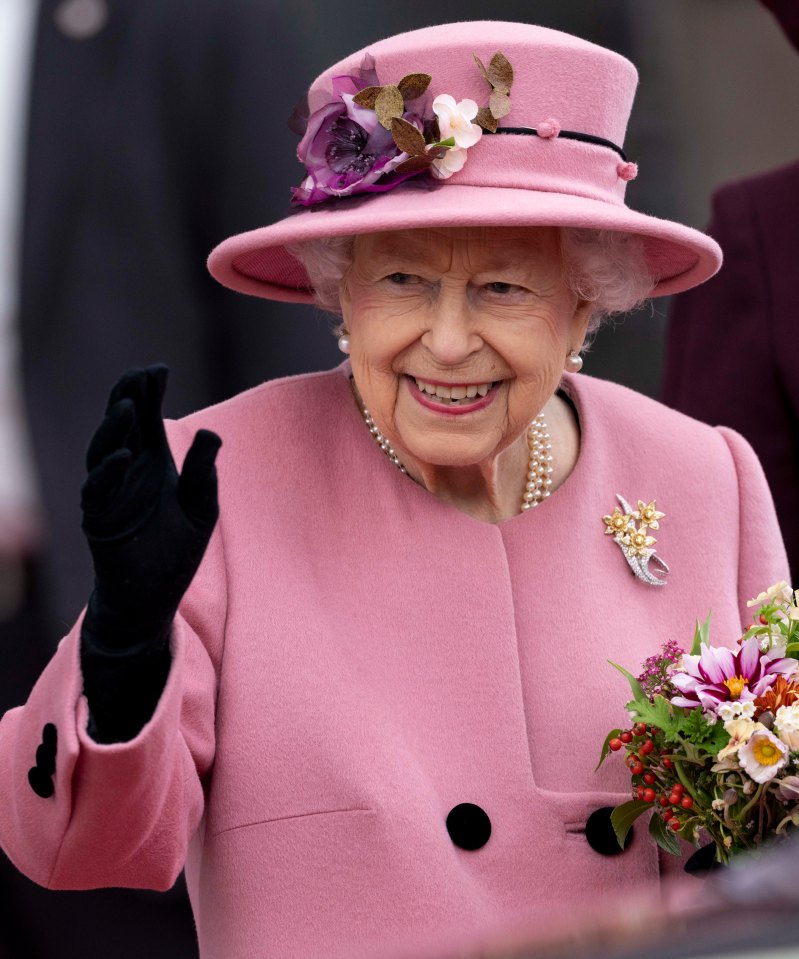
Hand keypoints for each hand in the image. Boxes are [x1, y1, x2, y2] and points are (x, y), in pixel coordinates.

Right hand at [80, 365, 220, 651]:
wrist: (154, 595)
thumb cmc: (177, 549)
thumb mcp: (201, 508)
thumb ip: (203, 473)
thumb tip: (213, 434)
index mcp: (152, 463)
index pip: (147, 419)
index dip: (150, 393)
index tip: (159, 368)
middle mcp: (127, 472)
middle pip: (121, 426)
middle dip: (128, 398)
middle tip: (138, 375)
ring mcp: (109, 493)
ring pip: (103, 451)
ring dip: (114, 428)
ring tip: (128, 405)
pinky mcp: (98, 519)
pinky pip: (97, 490)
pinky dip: (108, 472)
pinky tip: (124, 454)